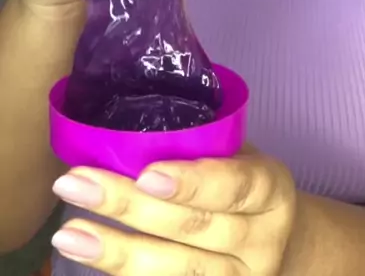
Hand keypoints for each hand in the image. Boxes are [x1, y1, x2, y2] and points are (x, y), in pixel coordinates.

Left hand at [51, 149, 296, 275]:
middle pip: (193, 229)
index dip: (191, 183)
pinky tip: (90, 254)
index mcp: (271, 190)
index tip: (146, 174)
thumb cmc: (241, 181)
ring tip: (68, 234)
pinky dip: (125, 274)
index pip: (233, 186)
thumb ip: (200, 145)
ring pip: (176, 269)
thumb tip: (127, 124)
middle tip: (76, 184)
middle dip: (129, 207)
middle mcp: (261, 241)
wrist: (276, 240)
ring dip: (116, 251)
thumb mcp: (238, 154)